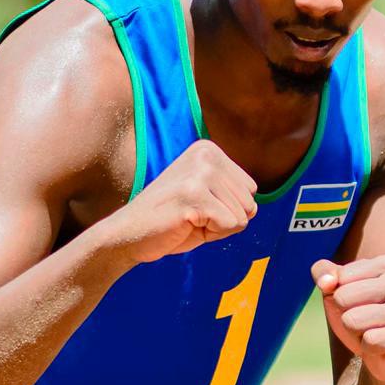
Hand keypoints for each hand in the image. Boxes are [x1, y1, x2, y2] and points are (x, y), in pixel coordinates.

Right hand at [107, 139, 256, 264]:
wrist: (129, 233)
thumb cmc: (171, 220)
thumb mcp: (207, 197)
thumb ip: (233, 194)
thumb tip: (255, 206)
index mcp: (209, 150)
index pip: (250, 189)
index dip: (228, 208)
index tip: (199, 207)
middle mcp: (206, 155)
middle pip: (250, 203)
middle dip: (225, 220)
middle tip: (192, 216)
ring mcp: (200, 173)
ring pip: (242, 216)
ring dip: (217, 228)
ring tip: (188, 219)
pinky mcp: (194, 196)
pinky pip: (230, 225)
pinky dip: (211, 234)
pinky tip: (185, 225)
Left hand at [312, 252, 384, 383]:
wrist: (383, 353)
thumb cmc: (359, 313)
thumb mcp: (336, 288)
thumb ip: (323, 272)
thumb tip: (326, 283)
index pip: (341, 277)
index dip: (340, 295)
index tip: (358, 302)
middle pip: (343, 297)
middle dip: (345, 315)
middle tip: (363, 320)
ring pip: (353, 321)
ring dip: (355, 332)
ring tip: (370, 331)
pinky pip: (370, 341)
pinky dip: (367, 347)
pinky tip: (381, 346)